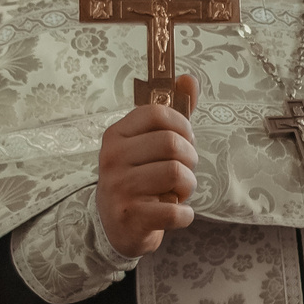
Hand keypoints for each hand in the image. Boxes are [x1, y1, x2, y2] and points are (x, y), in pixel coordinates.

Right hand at [98, 74, 198, 257]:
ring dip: (188, 186)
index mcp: (117, 134)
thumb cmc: (139, 177)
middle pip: (172, 144)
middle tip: (182, 170)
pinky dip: (184, 214)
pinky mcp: (130, 217)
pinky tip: (176, 212)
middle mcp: (113, 157)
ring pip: (176, 174)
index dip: (183, 125)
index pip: (158, 113)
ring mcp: (119, 187)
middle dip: (190, 158)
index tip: (185, 139)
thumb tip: (189, 79)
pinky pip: (174, 212)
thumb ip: (172, 112)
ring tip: (176, 191)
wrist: (115, 224)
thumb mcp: (150, 143)